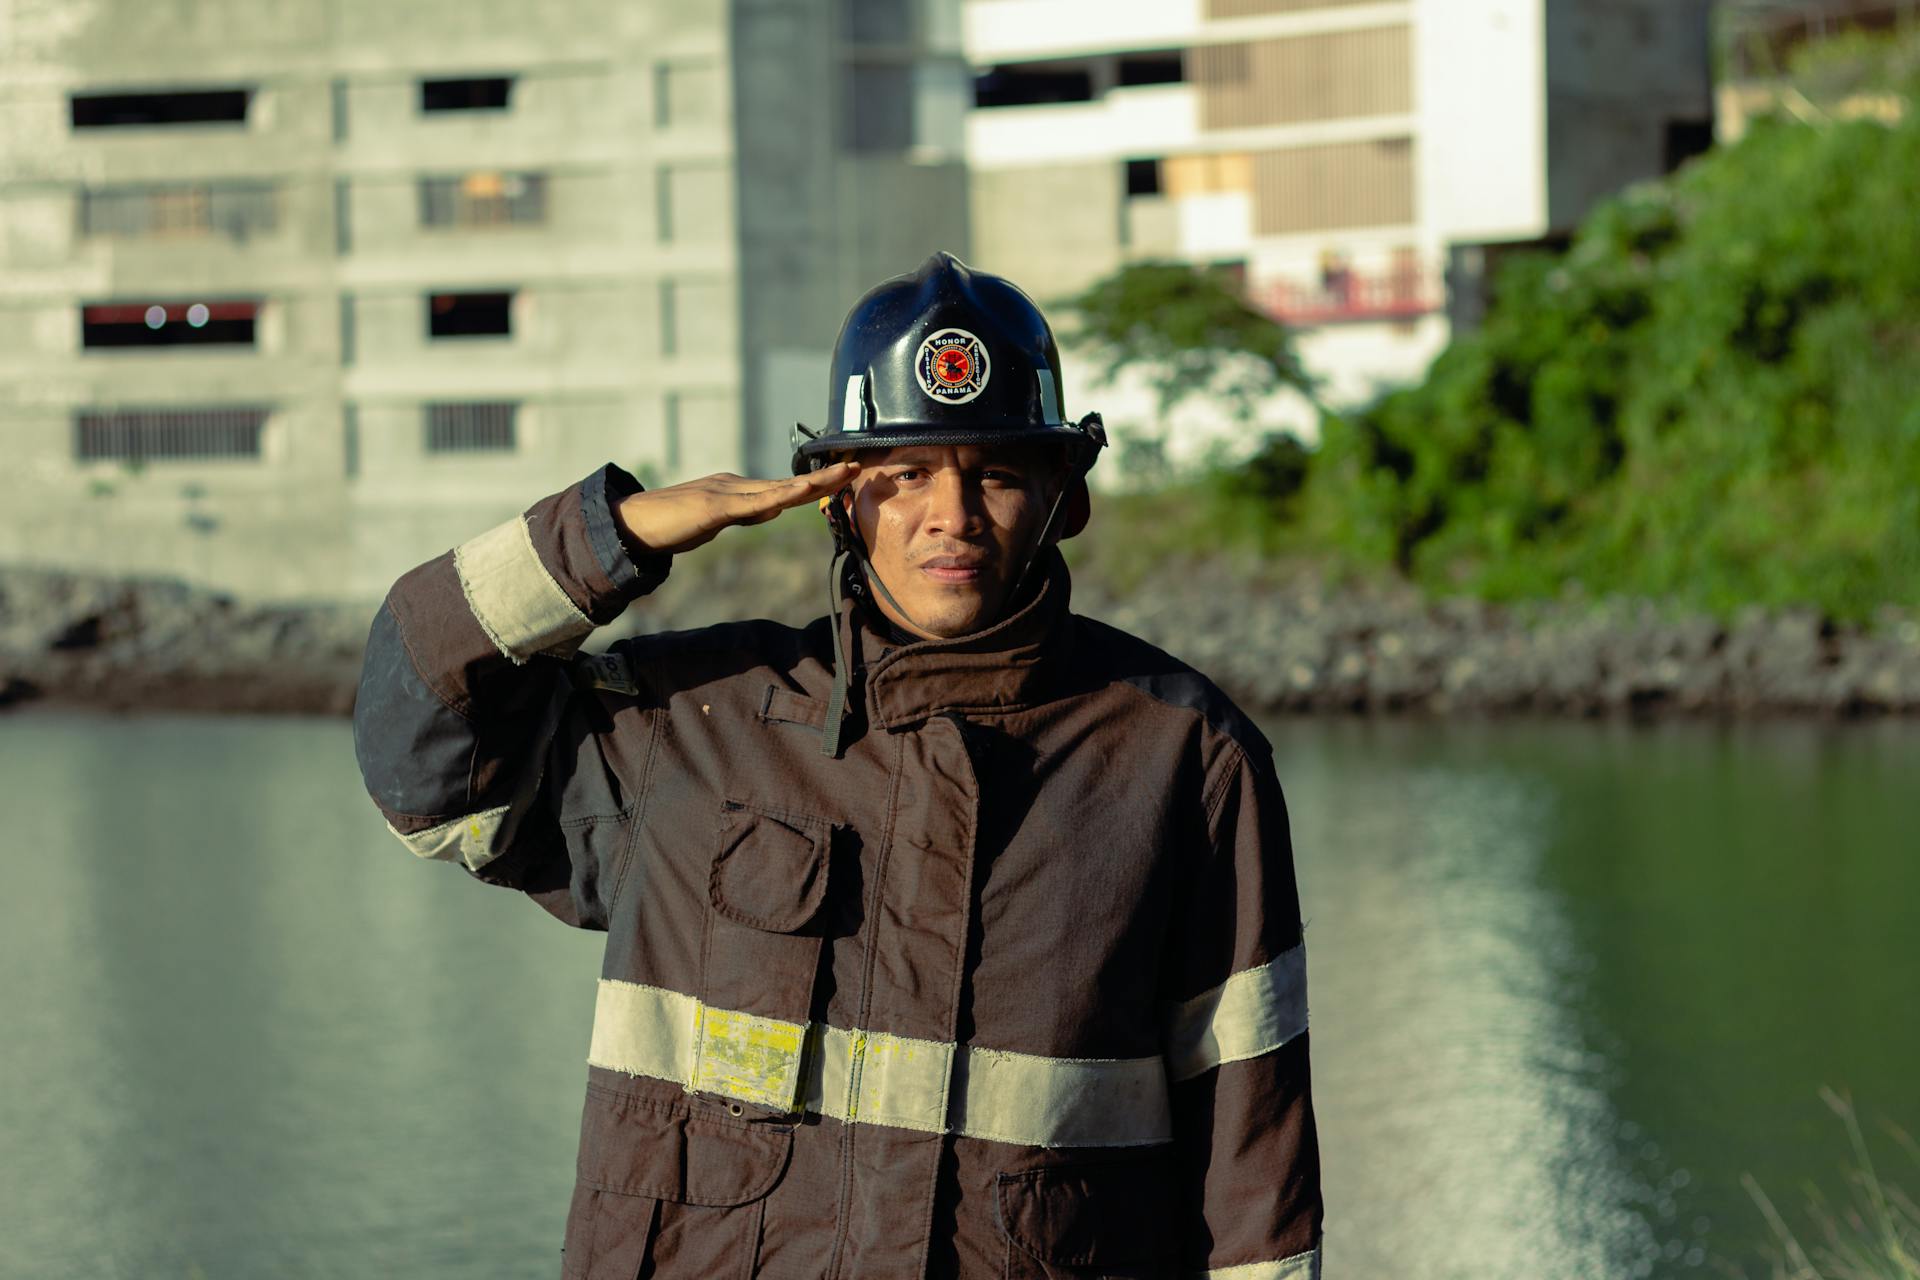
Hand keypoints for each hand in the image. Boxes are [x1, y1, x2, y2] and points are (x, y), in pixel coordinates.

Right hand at [615, 461, 859, 555]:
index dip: (815, 485)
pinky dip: (778, 496)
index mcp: (737, 490)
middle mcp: (735, 485)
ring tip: (842, 474)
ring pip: (777, 488)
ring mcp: (725, 492)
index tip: (843, 479)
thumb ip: (745, 514)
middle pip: (788, 483)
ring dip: (813, 482)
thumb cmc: (671, 525)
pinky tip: (799, 493)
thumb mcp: (717, 521)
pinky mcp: (713, 506)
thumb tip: (773, 510)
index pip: (784, 488)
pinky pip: (751, 502)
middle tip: (857, 467)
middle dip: (824, 477)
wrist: (632, 524)